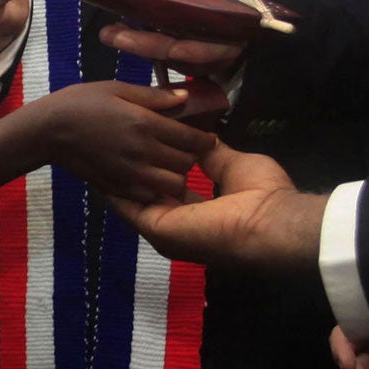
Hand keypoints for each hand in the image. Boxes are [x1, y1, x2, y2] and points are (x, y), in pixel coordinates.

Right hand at [29, 81, 214, 202]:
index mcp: (145, 123)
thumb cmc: (82, 102)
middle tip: (185, 149)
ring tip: (168, 164)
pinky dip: (156, 190)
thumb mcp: (118, 88)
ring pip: (173, 185)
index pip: (193, 139)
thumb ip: (154, 96)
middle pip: (188, 164)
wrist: (49, 130)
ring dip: (176, 175)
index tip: (205, 137)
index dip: (206, 140)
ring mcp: (130, 173)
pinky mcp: (118, 187)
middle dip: (192, 157)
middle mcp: (142, 151)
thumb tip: (186, 98)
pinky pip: (151, 197)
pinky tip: (149, 177)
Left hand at [99, 25, 244, 81]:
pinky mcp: (178, 54)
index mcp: (235, 31)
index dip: (196, 52)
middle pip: (182, 57)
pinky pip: (157, 54)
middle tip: (119, 37)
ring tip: (109, 34)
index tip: (174, 50)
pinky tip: (115, 31)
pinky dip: (136, 43)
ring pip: (166, 59)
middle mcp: (217, 50)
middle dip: (150, 48)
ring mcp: (196, 56)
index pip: (217, 49)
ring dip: (136, 47)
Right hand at [105, 139, 324, 268]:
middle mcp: (176, 224)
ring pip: (132, 200)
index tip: (137, 148)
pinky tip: (101, 167)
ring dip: (116, 178)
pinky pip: (128, 206)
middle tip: (108, 149)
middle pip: (144, 197)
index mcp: (196, 213)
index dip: (152, 170)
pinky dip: (115, 188)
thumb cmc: (262, 194)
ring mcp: (164, 229)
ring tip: (97, 153)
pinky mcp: (156, 227)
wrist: (271, 221)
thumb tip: (197, 139)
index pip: (165, 191)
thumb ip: (211, 155)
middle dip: (128, 175)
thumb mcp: (233, 164)